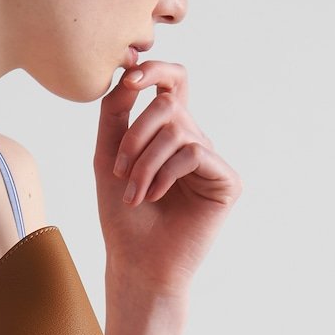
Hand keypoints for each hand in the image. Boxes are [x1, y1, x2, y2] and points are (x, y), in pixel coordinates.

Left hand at [94, 59, 242, 297]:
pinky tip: (155, 197)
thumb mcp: (108, 158)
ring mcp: (212, 161)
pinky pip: (195, 152)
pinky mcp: (226, 180)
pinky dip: (166, 173)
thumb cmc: (122, 218)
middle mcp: (195, 142)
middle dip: (135, 137)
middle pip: (168, 104)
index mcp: (169, 135)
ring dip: (145, 162)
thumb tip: (129, 74)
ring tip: (134, 194)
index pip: (173, 83)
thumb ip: (115, 113)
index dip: (154, 70)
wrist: (137, 264)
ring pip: (178, 128)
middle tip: (119, 172)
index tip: (130, 78)